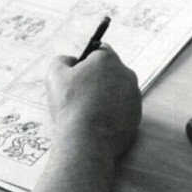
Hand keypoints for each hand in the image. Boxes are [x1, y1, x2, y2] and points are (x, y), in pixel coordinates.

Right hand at [47, 45, 140, 159]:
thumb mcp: (55, 74)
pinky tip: (96, 122)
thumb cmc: (70, 104)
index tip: (76, 74)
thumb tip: (71, 62)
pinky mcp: (136, 117)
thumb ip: (62, 60)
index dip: (85, 60)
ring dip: (104, 96)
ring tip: (87, 111)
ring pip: (116, 91)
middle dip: (96, 79)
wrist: (87, 141)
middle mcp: (127, 74)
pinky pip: (121, 109)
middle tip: (79, 94)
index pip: (99, 50)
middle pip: (109, 71)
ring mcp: (134, 97)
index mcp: (108, 59)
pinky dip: (111, 113)